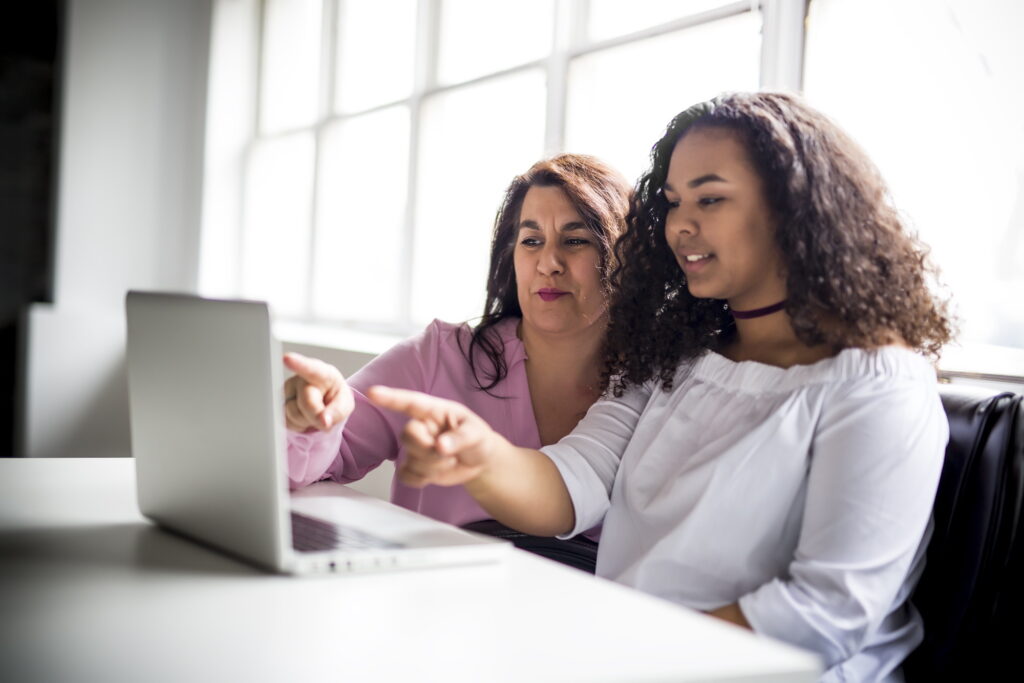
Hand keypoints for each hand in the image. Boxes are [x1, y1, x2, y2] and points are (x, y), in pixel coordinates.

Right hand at [282, 352, 354, 431]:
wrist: (325, 403)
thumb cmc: (335, 398)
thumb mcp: (345, 404)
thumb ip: (337, 412)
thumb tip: (324, 421)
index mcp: (322, 373)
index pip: (310, 368)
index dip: (298, 363)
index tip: (287, 358)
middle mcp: (301, 378)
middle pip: (307, 403)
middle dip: (316, 415)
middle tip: (324, 416)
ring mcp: (288, 390)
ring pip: (293, 414)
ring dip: (306, 421)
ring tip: (313, 412)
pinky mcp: (279, 403)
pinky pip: (286, 421)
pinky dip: (298, 425)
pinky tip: (303, 416)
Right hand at [367, 386, 497, 487]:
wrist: (479, 462)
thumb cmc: (477, 439)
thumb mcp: (476, 434)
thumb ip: (460, 438)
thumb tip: (440, 446)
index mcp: (434, 411)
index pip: (410, 402)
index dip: (391, 397)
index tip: (373, 392)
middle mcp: (421, 427)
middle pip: (407, 435)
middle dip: (428, 450)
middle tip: (449, 455)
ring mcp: (415, 448)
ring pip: (409, 459)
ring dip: (432, 467)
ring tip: (450, 461)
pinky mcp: (413, 467)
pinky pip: (406, 476)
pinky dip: (422, 479)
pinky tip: (436, 474)